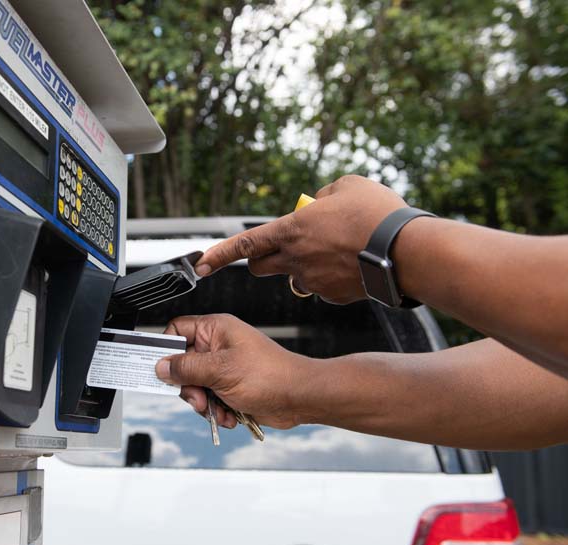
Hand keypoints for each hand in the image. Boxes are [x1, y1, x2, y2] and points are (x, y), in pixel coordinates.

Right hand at [154, 314, 315, 429]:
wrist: (299, 398)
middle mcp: (218, 346)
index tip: (160, 368)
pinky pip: (209, 398)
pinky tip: (228, 414)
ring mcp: (224, 367)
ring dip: (202, 402)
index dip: (166, 349)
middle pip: (182, 363)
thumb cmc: (269, 375)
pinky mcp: (230, 386)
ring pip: (194, 385)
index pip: (177, 330)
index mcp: (215, 329)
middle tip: (197, 397)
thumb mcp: (220, 370)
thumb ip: (187, 368)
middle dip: (188, 386)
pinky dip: (215, 410)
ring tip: (216, 408)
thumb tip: (162, 367)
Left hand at [194, 175, 407, 303]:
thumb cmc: (378, 214)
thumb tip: (319, 202)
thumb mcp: (347, 186)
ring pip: (294, 277)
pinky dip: (329, 278)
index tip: (200, 264)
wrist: (406, 251)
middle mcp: (295, 259)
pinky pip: (321, 287)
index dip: (218, 254)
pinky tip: (352, 266)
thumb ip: (323, 194)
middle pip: (260, 266)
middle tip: (276, 250)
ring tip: (335, 252)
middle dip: (261, 260)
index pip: (244, 244)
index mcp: (292, 229)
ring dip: (303, 267)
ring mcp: (312, 280)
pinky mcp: (331, 296)